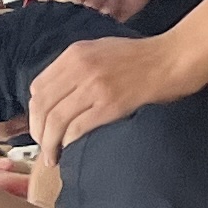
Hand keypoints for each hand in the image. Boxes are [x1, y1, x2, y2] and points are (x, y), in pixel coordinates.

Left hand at [28, 32, 200, 155]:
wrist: (172, 58)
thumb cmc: (142, 56)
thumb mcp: (101, 49)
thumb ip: (78, 66)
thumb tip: (59, 94)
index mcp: (75, 53)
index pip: (38, 87)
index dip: (34, 112)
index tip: (40, 127)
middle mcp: (80, 67)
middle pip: (42, 106)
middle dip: (38, 132)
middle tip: (44, 148)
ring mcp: (94, 86)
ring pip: (55, 120)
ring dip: (49, 143)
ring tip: (52, 158)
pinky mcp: (110, 104)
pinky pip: (77, 127)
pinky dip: (68, 141)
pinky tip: (70, 150)